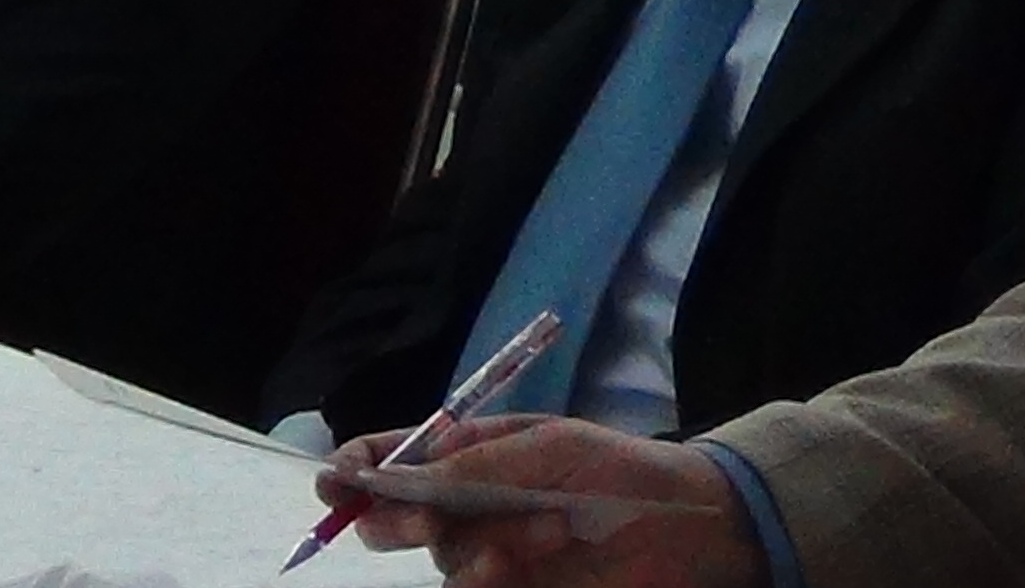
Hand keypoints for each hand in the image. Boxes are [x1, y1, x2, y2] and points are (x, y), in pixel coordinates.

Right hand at [322, 415, 765, 587]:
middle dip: (397, 520)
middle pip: (392, 521)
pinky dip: (486, 579)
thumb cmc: (622, 469)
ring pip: (441, 561)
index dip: (355, 469)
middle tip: (427, 520)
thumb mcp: (551, 450)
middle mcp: (468, 506)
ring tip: (546, 530)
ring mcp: (487, 554)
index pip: (392, 458)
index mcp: (472, 455)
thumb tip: (400, 473)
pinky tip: (523, 565)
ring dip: (480, 547)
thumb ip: (476, 465)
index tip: (336, 481)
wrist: (688, 528)